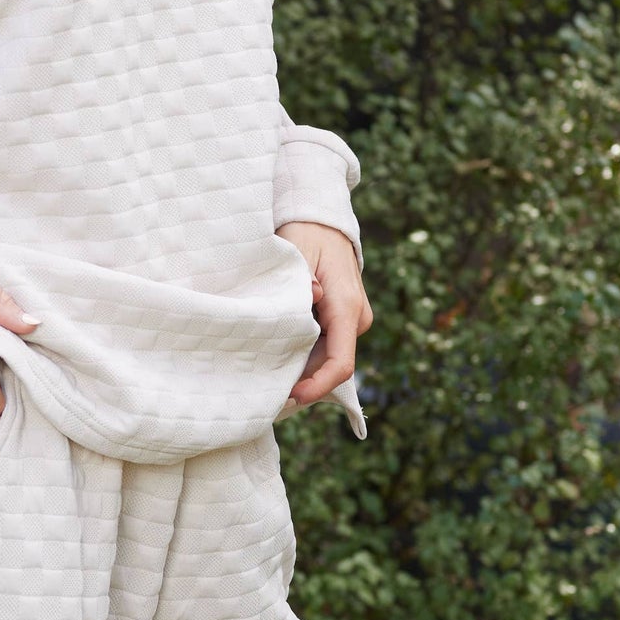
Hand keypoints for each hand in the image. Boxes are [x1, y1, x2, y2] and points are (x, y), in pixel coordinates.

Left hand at [279, 221, 371, 409]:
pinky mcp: (341, 321)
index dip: (317, 386)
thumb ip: (300, 279)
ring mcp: (350, 321)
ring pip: (326, 359)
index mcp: (346, 307)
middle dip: (302, 382)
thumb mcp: (298, 251)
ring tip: (264, 377)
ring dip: (300, 369)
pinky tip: (275, 359)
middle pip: (330, 366)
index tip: (291, 397)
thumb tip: (309, 298)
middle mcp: (355, 319)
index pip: (340, 363)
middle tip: (263, 392)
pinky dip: (302, 356)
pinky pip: (324, 348)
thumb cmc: (308, 235)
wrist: (323, 222)